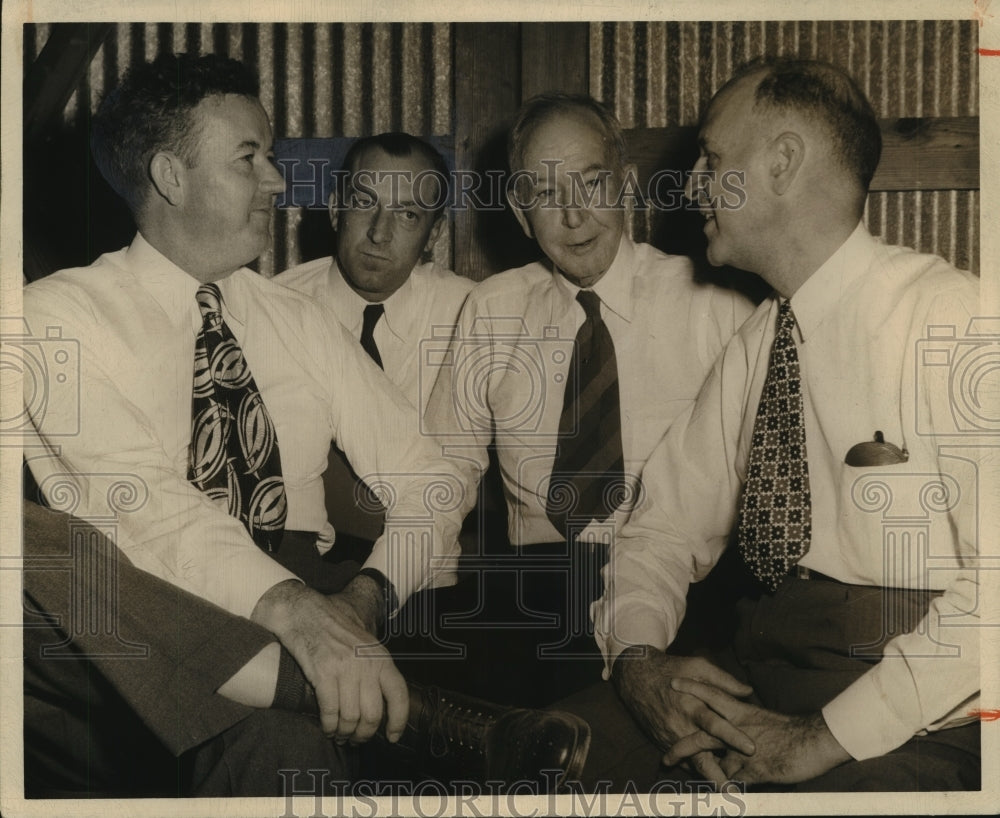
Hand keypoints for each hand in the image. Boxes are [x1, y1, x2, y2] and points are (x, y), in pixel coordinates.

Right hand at [251, 578, 407, 744]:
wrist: (306, 613)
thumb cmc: (335, 629)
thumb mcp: (365, 644)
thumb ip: (375, 669)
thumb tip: (381, 704)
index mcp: (381, 657)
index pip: (399, 695)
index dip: (398, 721)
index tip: (393, 737)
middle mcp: (366, 664)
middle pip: (373, 715)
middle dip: (364, 734)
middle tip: (356, 739)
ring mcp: (345, 669)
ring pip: (351, 717)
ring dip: (345, 733)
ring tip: (340, 735)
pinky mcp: (323, 673)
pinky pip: (330, 711)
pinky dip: (329, 726)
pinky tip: (327, 728)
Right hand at [611, 646, 755, 782]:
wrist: (636, 676)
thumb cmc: (671, 669)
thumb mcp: (698, 666)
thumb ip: (724, 681)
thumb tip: (748, 692)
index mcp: (692, 705)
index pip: (715, 724)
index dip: (732, 736)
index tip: (752, 749)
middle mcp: (681, 725)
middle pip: (700, 755)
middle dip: (717, 775)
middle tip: (735, 791)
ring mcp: (670, 736)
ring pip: (690, 763)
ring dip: (707, 778)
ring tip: (726, 792)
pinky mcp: (662, 742)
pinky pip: (680, 761)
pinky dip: (694, 769)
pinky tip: (710, 778)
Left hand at [666, 677, 850, 785]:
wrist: (815, 741)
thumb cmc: (790, 731)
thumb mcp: (761, 720)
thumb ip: (741, 723)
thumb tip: (726, 731)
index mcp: (741, 712)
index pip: (712, 695)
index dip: (693, 688)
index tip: (673, 684)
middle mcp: (738, 730)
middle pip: (703, 736)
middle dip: (681, 747)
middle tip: (665, 758)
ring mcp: (745, 751)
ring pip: (716, 762)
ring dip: (702, 773)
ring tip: (689, 782)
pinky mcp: (755, 769)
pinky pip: (734, 781)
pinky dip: (726, 789)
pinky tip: (719, 796)